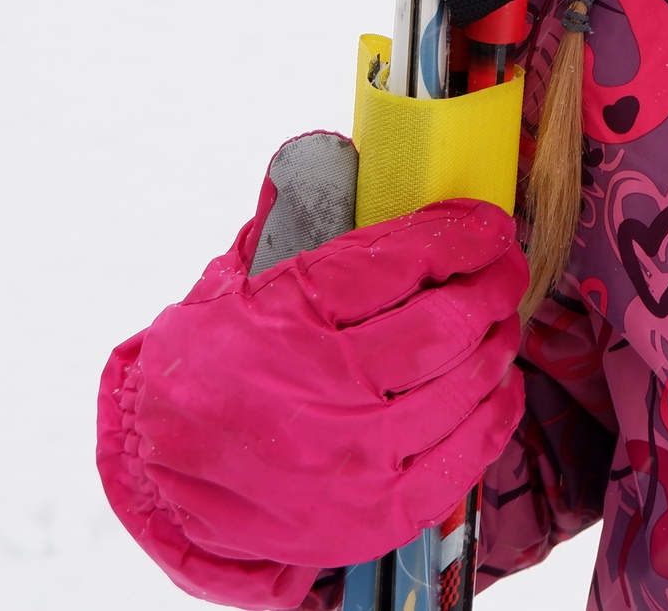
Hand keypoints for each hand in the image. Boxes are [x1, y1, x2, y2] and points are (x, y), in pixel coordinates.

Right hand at [99, 171, 525, 589]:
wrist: (162, 487)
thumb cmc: (202, 373)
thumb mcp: (224, 288)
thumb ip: (280, 224)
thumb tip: (333, 153)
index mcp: (288, 319)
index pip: (401, 261)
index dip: (461, 234)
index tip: (488, 223)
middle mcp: (326, 391)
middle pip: (447, 323)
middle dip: (492, 284)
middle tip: (505, 267)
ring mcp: (356, 460)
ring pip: (467, 384)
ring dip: (497, 340)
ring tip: (499, 319)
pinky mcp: (378, 513)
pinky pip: (467, 453)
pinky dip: (496, 410)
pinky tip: (499, 382)